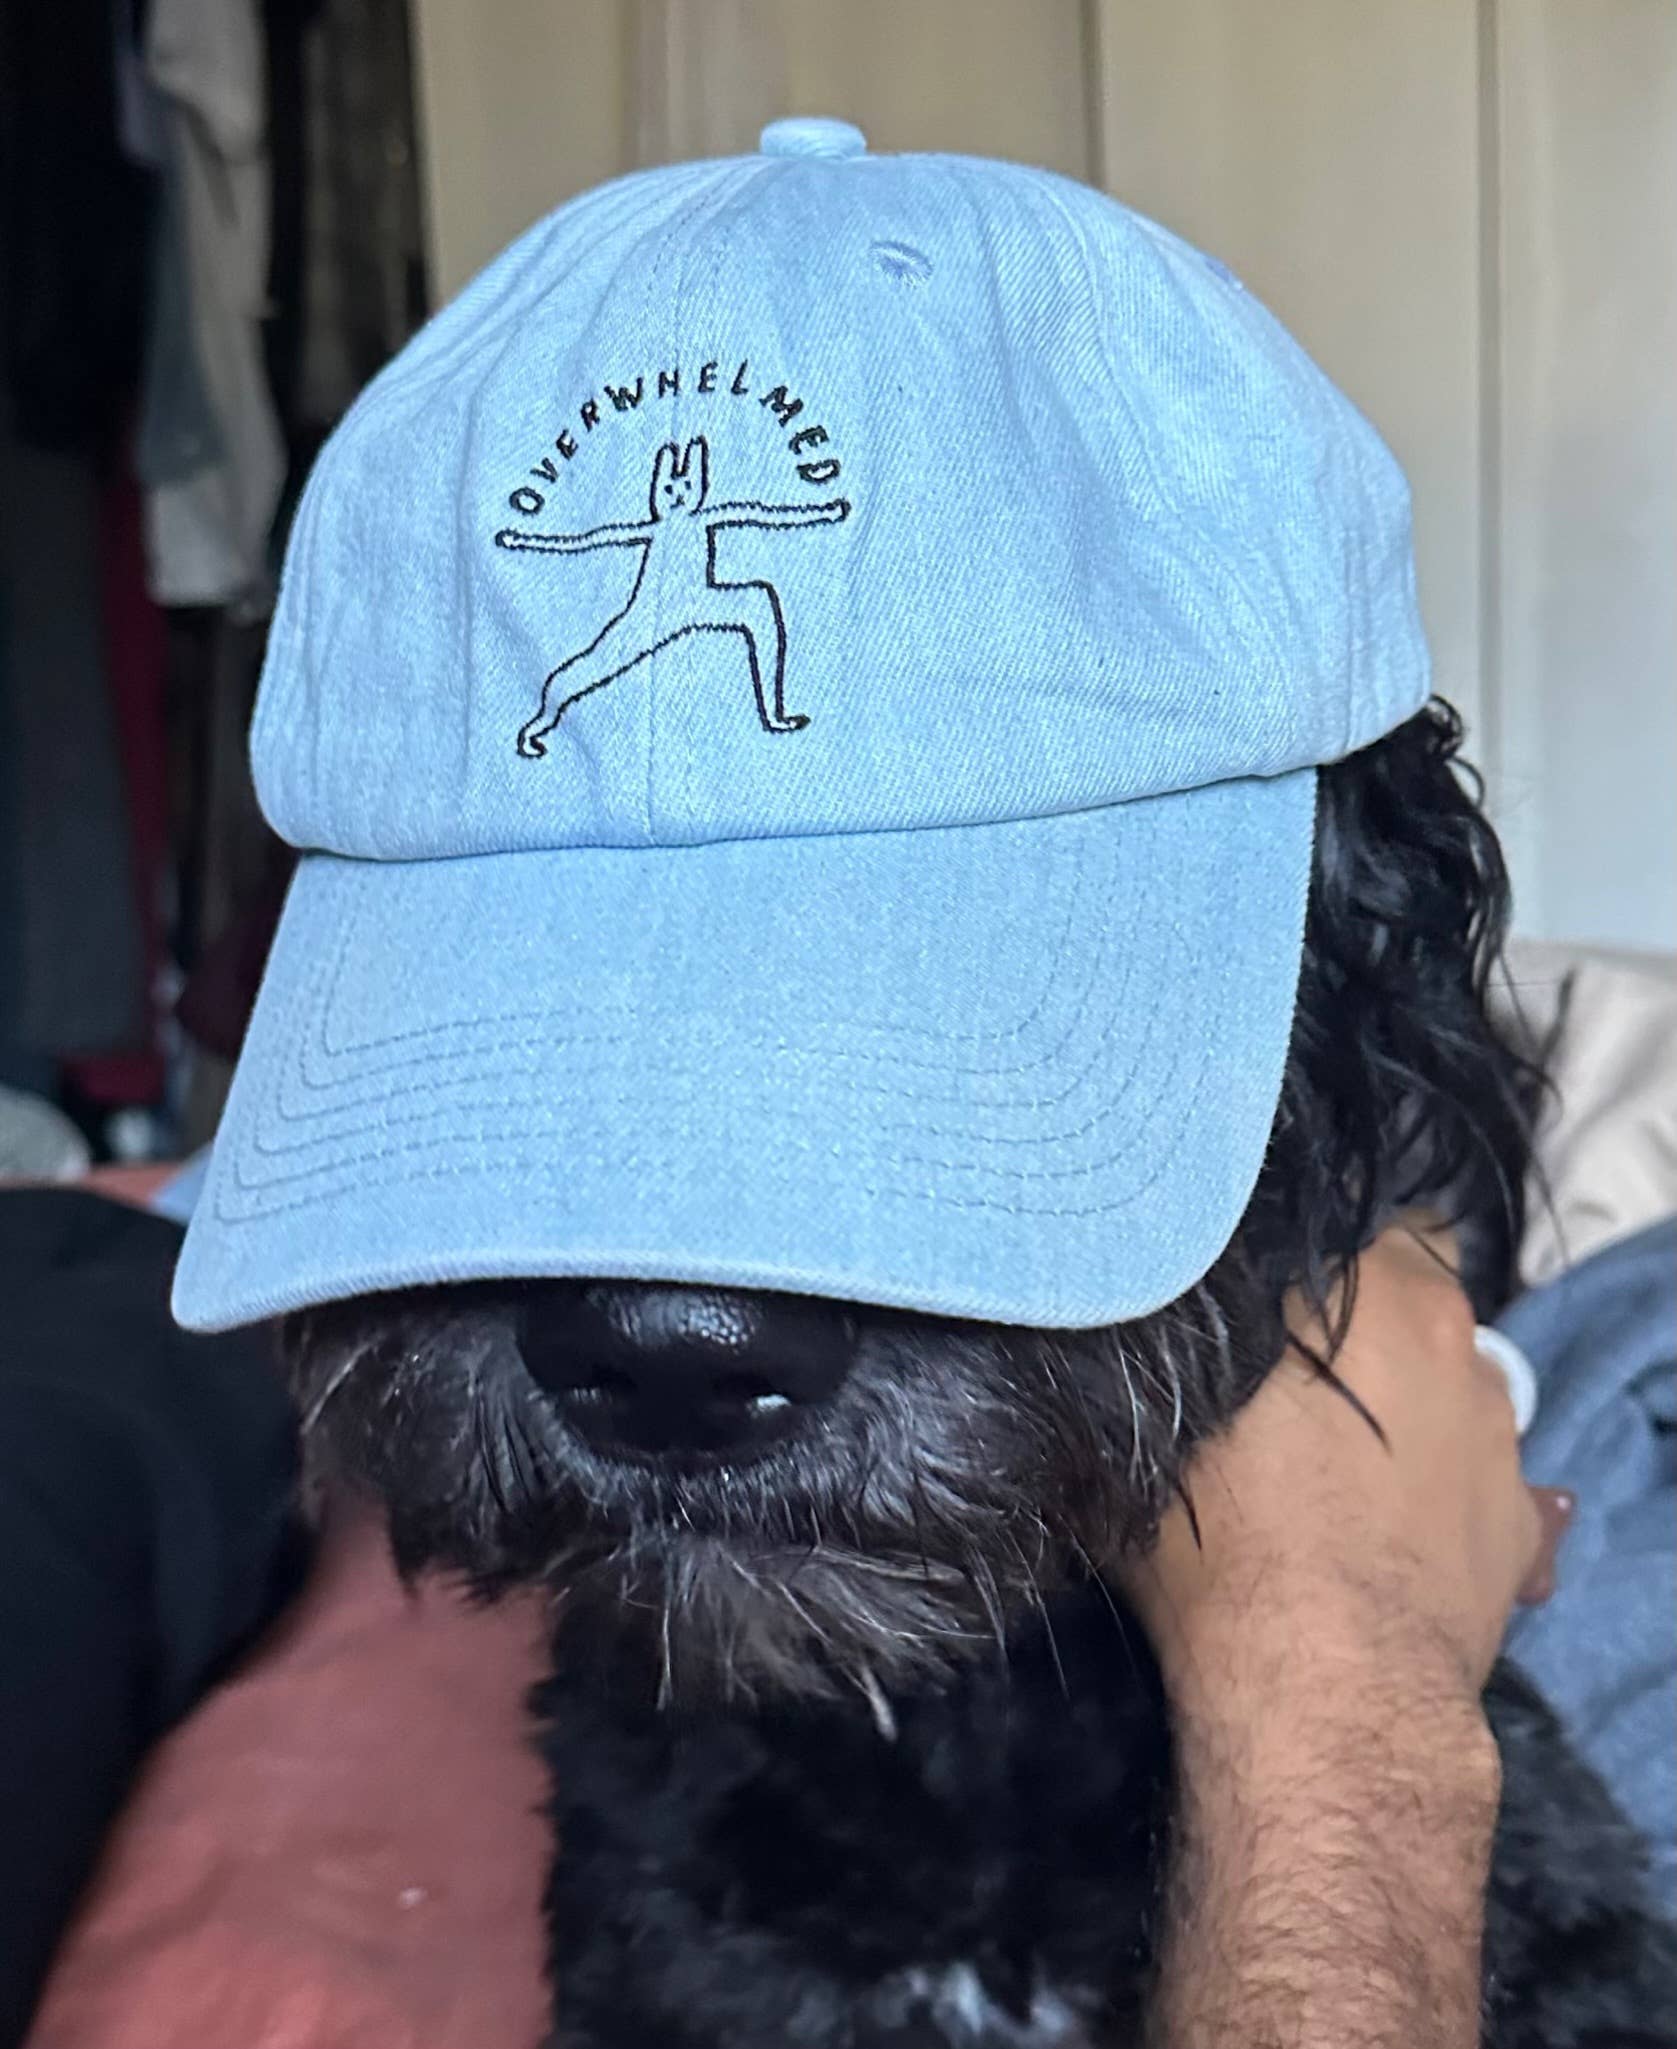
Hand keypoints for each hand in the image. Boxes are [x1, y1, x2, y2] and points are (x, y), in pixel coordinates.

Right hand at [1122, 1220, 1573, 1714]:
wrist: (1323, 1687)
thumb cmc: (1223, 1541)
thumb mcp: (1154, 1430)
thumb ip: (1158, 1360)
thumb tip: (1111, 1332)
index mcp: (1370, 1287)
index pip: (1356, 1217)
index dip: (1307, 1251)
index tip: (1263, 1290)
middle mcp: (1450, 1339)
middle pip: (1412, 1290)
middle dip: (1360, 1318)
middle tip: (1291, 1370)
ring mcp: (1498, 1432)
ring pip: (1449, 1379)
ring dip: (1405, 1397)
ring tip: (1339, 1459)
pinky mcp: (1521, 1521)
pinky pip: (1477, 1471)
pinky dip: (1438, 1482)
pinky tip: (1384, 1525)